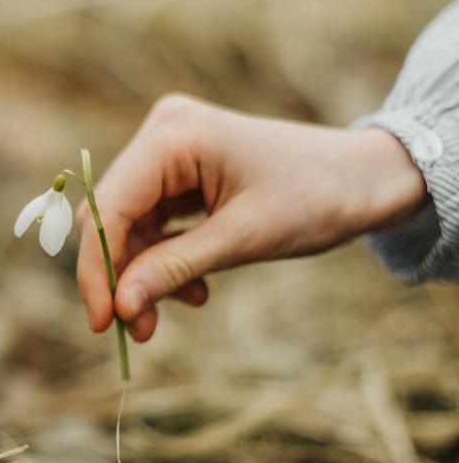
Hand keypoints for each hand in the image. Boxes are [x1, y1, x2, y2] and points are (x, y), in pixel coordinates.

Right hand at [76, 94, 427, 342]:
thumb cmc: (315, 198)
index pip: (108, 208)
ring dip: (142, 274)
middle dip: (121, 275)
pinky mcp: (182, 169)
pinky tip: (191, 289)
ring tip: (163, 318)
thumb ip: (173, 269)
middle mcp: (163, 132)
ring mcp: (171, 149)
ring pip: (128, 223)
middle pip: (111, 214)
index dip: (98, 269)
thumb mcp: (242, 240)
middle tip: (135, 330)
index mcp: (173, 135)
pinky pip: (153, 220)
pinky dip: (164, 258)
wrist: (364, 179)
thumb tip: (119, 308)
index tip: (101, 324)